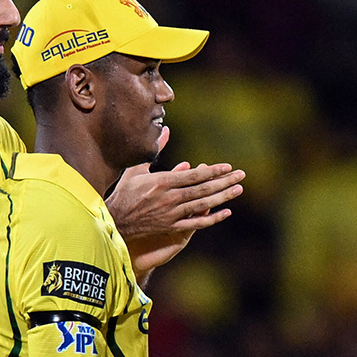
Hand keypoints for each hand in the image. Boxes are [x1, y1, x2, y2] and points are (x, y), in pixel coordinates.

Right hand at [107, 134, 244, 274]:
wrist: (115, 220)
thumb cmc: (125, 192)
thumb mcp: (136, 169)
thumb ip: (155, 150)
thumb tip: (166, 129)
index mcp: (162, 182)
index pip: (194, 176)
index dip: (213, 171)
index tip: (227, 167)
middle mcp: (170, 198)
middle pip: (203, 189)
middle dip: (225, 181)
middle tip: (241, 175)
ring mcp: (172, 214)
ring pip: (203, 204)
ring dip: (223, 197)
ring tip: (238, 189)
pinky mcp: (172, 227)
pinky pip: (197, 223)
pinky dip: (212, 218)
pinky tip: (226, 212)